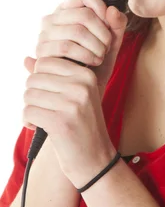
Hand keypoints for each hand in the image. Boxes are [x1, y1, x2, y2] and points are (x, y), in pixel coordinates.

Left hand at [22, 0, 127, 186]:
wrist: (91, 158)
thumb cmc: (85, 119)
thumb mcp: (85, 86)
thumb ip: (67, 63)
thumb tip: (35, 48)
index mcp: (89, 69)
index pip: (49, 57)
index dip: (43, 72)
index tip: (52, 85)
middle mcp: (84, 80)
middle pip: (37, 73)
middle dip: (37, 90)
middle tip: (52, 105)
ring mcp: (75, 99)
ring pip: (30, 90)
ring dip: (33, 105)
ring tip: (51, 116)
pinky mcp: (65, 118)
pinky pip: (29, 109)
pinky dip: (31, 119)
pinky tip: (46, 127)